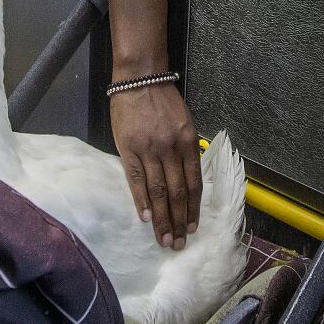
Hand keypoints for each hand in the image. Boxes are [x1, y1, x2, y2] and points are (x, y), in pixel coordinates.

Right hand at [109, 82, 198, 249]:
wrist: (140, 80)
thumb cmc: (163, 102)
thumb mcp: (185, 123)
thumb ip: (186, 151)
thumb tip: (186, 180)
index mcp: (188, 143)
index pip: (194, 183)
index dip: (193, 209)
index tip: (192, 228)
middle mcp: (171, 148)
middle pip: (177, 192)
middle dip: (178, 220)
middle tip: (178, 243)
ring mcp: (149, 149)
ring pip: (158, 191)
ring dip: (162, 218)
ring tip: (163, 238)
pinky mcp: (129, 148)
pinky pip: (137, 179)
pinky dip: (142, 200)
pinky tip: (146, 217)